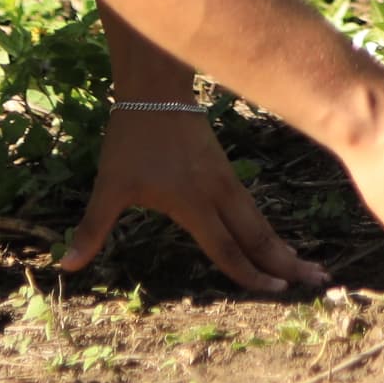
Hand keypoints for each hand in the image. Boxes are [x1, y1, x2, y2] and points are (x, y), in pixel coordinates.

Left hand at [59, 107, 326, 296]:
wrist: (154, 89)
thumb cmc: (131, 138)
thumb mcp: (109, 185)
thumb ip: (92, 228)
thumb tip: (66, 265)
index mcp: (193, 204)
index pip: (227, 249)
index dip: (251, 275)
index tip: (277, 293)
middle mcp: (218, 195)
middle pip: (258, 237)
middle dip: (286, 264)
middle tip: (317, 284)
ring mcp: (226, 181)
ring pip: (260, 222)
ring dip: (284, 247)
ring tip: (310, 267)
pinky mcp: (225, 170)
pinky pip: (252, 208)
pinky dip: (269, 228)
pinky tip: (277, 239)